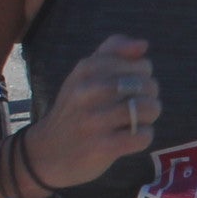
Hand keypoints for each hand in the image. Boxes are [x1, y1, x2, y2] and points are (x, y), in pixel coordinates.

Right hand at [28, 35, 159, 190]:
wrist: (46, 152)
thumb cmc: (75, 109)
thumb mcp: (84, 74)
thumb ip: (112, 51)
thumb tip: (143, 45)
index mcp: (85, 70)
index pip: (139, 63)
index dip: (144, 75)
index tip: (130, 85)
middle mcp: (87, 92)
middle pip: (147, 85)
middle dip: (150, 95)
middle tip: (136, 104)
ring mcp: (94, 120)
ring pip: (147, 109)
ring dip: (150, 115)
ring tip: (137, 119)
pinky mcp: (102, 146)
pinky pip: (142, 136)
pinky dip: (144, 136)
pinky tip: (130, 136)